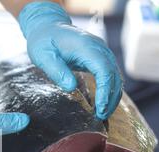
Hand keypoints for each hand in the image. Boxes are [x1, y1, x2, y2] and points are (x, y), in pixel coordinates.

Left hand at [18, 1, 122, 119]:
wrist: (48, 28)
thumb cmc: (44, 41)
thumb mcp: (43, 56)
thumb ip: (57, 71)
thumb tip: (71, 88)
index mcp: (86, 46)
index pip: (103, 69)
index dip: (105, 90)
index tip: (100, 108)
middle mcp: (98, 48)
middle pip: (113, 74)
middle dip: (110, 97)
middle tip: (100, 117)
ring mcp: (101, 52)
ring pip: (115, 76)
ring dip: (111, 96)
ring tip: (102, 114)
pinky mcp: (99, 57)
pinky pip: (109, 75)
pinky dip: (109, 90)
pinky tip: (102, 104)